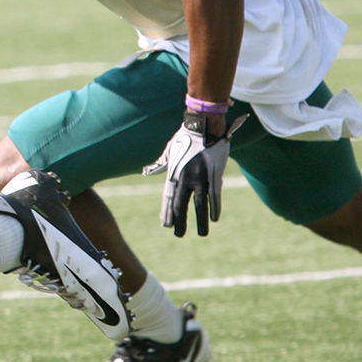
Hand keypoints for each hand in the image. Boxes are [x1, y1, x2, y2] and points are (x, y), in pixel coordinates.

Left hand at [143, 110, 242, 236]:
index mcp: (173, 173)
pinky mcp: (214, 176)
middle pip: (181, 205)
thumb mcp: (168, 151)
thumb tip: (147, 171)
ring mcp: (200, 178)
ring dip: (199, 221)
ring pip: (199, 205)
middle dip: (180, 221)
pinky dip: (214, 208)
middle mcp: (184, 178)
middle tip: (179, 234)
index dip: (167, 212)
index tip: (166, 224)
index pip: (168, 198)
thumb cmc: (185, 138)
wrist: (203, 126)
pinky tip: (214, 219)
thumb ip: (159, 164)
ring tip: (200, 234)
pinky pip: (214, 196)